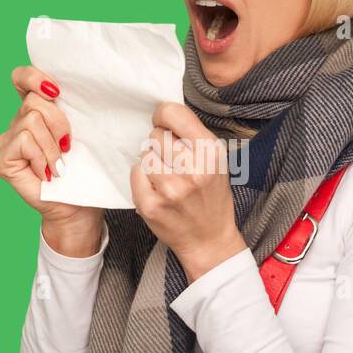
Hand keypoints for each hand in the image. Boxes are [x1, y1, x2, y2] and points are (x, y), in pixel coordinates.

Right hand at [0, 65, 102, 243]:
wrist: (79, 208)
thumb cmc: (83, 171)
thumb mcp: (82, 132)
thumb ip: (70, 108)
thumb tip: (75, 88)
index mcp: (35, 111)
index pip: (22, 78)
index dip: (35, 77)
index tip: (56, 91)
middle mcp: (17, 123)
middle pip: (34, 101)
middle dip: (59, 123)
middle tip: (68, 147)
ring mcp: (6, 141)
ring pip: (30, 121)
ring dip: (52, 145)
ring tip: (59, 164)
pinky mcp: (2, 160)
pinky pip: (24, 141)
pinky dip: (41, 156)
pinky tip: (47, 172)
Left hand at [131, 101, 246, 281]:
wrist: (209, 239)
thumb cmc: (211, 196)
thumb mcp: (216, 162)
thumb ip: (193, 137)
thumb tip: (163, 115)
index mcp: (210, 152)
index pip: (173, 113)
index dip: (163, 116)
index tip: (163, 124)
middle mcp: (192, 169)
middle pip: (156, 135)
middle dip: (160, 143)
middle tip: (170, 160)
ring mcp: (170, 189)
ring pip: (145, 154)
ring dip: (151, 161)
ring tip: (165, 175)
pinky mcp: (151, 205)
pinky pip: (136, 174)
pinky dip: (143, 179)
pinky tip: (157, 189)